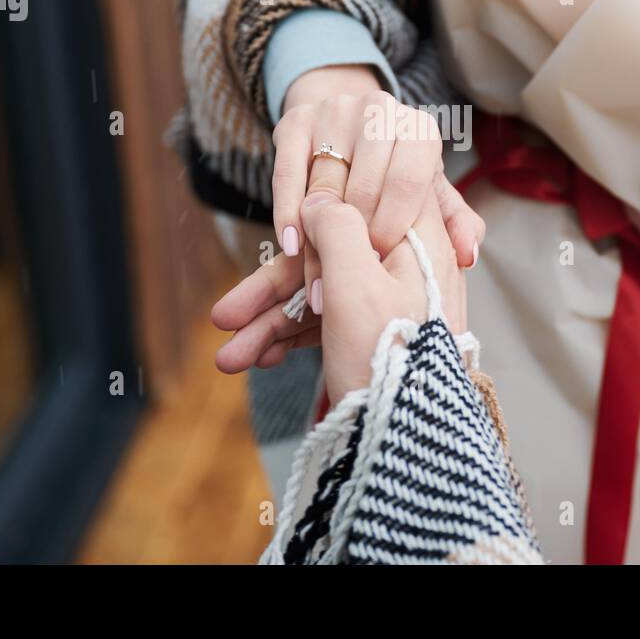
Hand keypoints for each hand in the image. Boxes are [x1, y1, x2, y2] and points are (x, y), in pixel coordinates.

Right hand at [214, 190, 466, 404]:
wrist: (415, 440)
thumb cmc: (391, 357)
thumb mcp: (356, 283)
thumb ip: (336, 228)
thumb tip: (318, 198)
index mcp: (415, 241)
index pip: (364, 200)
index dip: (318, 206)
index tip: (281, 225)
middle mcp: (407, 267)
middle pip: (329, 256)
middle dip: (271, 289)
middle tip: (223, 315)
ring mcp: (392, 304)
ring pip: (322, 295)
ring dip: (272, 324)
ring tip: (227, 356)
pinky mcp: (378, 335)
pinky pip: (329, 324)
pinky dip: (294, 341)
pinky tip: (257, 359)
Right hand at [273, 64, 482, 315]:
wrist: (348, 135)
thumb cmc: (394, 176)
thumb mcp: (428, 197)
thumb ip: (453, 224)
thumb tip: (469, 253)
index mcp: (419, 129)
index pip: (407, 180)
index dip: (393, 224)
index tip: (382, 258)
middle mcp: (380, 110)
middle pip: (364, 183)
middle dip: (358, 234)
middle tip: (351, 270)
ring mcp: (335, 110)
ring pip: (325, 180)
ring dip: (320, 232)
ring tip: (321, 274)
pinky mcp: (296, 120)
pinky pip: (288, 172)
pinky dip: (288, 212)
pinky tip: (292, 246)